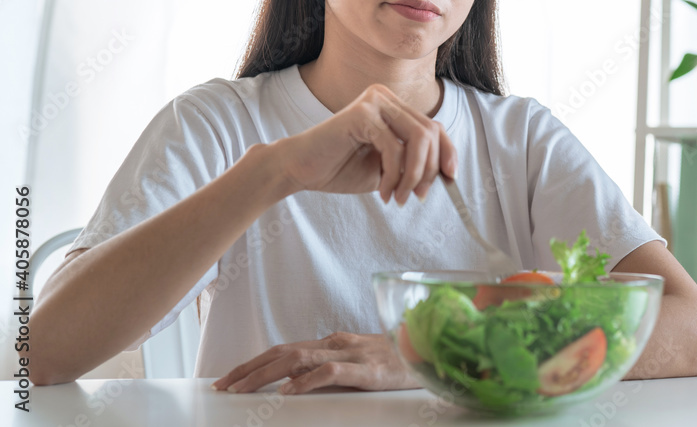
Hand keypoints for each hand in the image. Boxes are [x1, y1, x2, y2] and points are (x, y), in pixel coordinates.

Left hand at [211, 332, 421, 393]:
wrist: (435, 352)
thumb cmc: (399, 361)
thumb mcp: (359, 364)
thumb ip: (329, 369)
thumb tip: (295, 382)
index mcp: (334, 343)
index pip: (284, 349)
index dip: (254, 362)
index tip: (229, 378)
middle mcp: (337, 343)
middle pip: (283, 352)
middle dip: (249, 368)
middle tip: (223, 385)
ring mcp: (353, 354)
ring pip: (299, 359)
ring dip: (265, 374)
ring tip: (242, 389)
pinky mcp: (368, 370)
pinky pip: (331, 372)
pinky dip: (307, 381)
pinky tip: (290, 391)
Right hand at [274, 83, 456, 203]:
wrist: (300, 169)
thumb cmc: (341, 168)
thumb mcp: (388, 168)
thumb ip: (414, 164)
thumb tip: (448, 172)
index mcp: (393, 107)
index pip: (434, 127)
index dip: (447, 153)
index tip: (451, 180)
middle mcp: (385, 98)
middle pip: (430, 133)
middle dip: (429, 170)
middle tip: (414, 197)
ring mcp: (373, 101)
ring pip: (417, 139)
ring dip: (413, 175)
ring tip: (397, 197)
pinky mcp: (361, 113)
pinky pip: (393, 147)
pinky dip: (394, 174)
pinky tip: (382, 191)